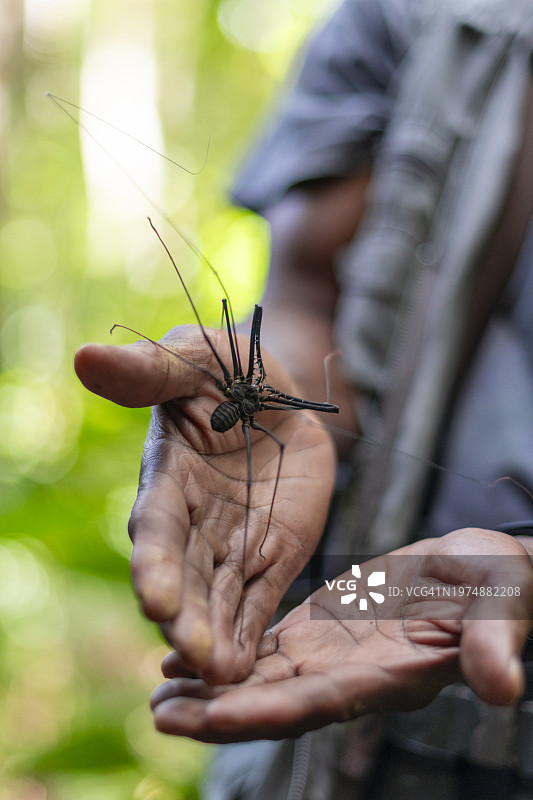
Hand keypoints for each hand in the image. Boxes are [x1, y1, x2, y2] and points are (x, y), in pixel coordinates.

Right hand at [74, 323, 335, 682]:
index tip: (154, 597)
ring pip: (220, 598)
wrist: (282, 391)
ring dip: (217, 636)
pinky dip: (252, 632)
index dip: (155, 560)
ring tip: (221, 676)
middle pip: (186, 574)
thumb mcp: (194, 358)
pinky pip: (261, 599)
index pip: (157, 525)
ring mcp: (234, 542)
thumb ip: (149, 372)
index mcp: (170, 475)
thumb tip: (86, 357)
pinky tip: (246, 670)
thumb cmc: (228, 368)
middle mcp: (194, 519)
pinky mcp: (274, 554)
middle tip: (193, 649)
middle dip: (186, 613)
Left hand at [150, 529, 532, 741]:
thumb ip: (493, 642)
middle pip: (274, 701)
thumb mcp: (499, 604)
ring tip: (158, 688)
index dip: (258, 713)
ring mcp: (333, 655)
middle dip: (216, 711)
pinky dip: (228, 650)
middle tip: (157, 713)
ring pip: (262, 677)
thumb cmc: (497, 585)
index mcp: (387, 677)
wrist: (481, 573)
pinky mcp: (321, 629)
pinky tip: (190, 648)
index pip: (314, 704)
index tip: (204, 716)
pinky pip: (267, 646)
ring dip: (211, 686)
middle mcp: (350, 676)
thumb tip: (502, 686)